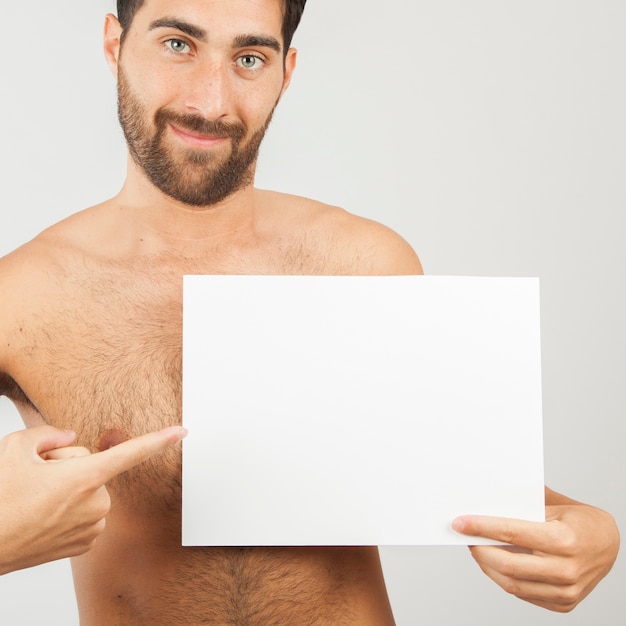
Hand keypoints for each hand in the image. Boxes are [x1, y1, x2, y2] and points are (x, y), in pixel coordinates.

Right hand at [0, 424, 186, 574]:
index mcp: (85, 477)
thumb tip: (70, 438)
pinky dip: (69, 509)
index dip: (159, 440)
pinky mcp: (86, 543)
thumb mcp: (16, 447)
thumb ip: (49, 433)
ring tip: (37, 501)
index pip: (130, 453)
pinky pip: (86, 512)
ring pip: (89, 489)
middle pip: (93, 466)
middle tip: (37, 480)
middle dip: (68, 467)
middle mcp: (96, 504)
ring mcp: (93, 527)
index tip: (182, 432)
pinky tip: (45, 515)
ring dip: (68, 489)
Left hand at [452, 487, 619, 611]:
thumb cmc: (580, 520)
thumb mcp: (554, 503)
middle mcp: (567, 569)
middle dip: (479, 549)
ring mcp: (567, 591)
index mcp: (565, 540)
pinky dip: (504, 579)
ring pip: (513, 584)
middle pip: (508, 564)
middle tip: (465, 536)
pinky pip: (524, 594)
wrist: (608, 544)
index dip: (482, 527)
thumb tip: (487, 499)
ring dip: (487, 566)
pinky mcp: (564, 604)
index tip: (460, 522)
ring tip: (477, 549)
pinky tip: (495, 563)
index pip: (512, 533)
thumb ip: (523, 503)